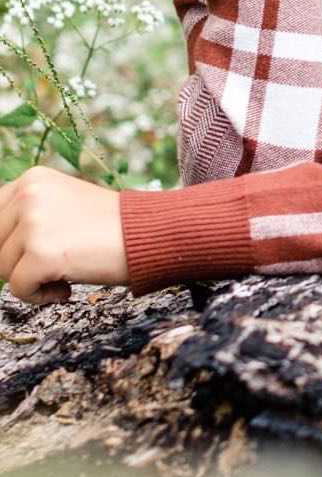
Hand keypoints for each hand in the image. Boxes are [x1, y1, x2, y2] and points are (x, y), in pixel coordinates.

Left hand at [0, 168, 128, 307]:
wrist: (151, 234)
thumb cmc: (112, 228)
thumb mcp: (63, 205)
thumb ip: (29, 216)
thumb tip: (0, 249)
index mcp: (32, 179)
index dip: (8, 243)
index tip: (32, 254)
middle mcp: (28, 195)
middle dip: (17, 264)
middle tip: (52, 266)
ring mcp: (33, 223)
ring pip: (3, 269)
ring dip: (30, 281)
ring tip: (64, 275)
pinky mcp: (40, 254)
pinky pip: (18, 290)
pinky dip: (40, 297)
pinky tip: (66, 288)